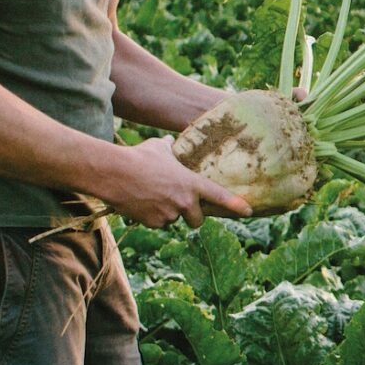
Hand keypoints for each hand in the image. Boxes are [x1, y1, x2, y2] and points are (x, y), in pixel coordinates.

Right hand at [103, 136, 253, 228]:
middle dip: (192, 216)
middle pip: (198, 220)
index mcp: (191, 183)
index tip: (249, 211)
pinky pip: (157, 224)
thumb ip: (170, 148)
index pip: (220, 196)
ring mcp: (169, 214)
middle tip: (181, 206)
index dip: (236, 205)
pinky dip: (152, 217)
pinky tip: (141, 203)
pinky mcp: (153, 223)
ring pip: (174, 220)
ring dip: (168, 213)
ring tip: (152, 196)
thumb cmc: (138, 157)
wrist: (114, 173)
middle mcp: (185, 202)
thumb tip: (171, 140)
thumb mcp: (159, 148)